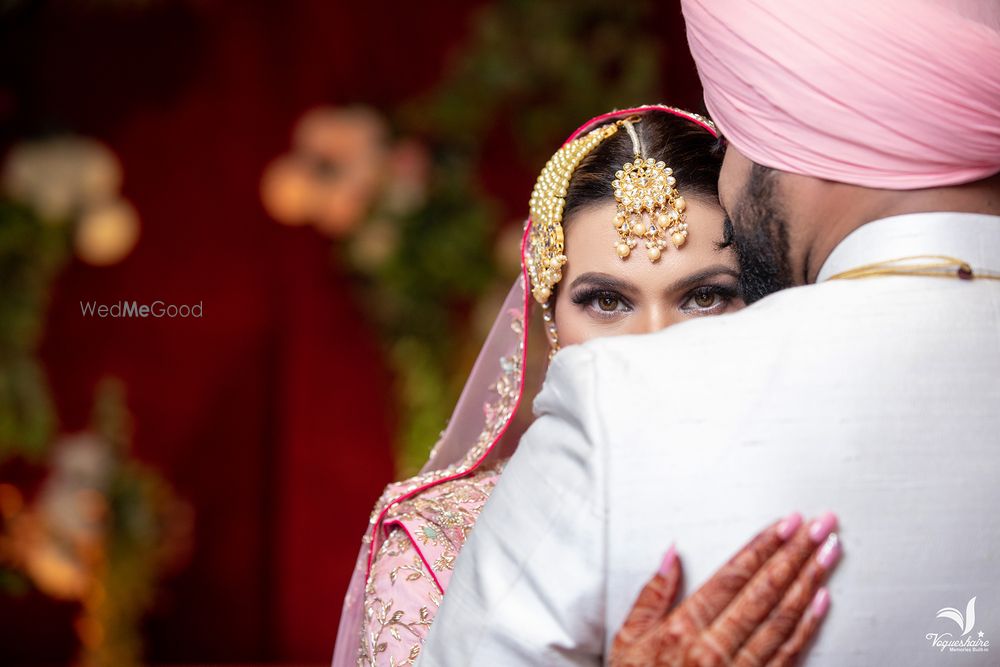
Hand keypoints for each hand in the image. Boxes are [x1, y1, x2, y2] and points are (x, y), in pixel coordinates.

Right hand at [610, 512, 840, 666]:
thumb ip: (652, 596)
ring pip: (782, 618)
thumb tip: (671, 556)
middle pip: (764, 590)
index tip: (784, 524)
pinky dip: (808, 625)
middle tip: (818, 526)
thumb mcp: (627, 641)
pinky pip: (788, 654)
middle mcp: (713, 649)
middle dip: (795, 552)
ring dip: (809, 581)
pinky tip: (821, 601)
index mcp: (682, 629)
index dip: (762, 546)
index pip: (732, 576)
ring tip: (828, 553)